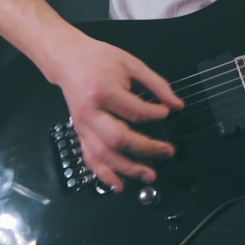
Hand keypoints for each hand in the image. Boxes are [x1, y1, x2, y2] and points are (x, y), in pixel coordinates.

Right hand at [51, 35, 184, 191]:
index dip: (156, 115)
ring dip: (127, 169)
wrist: (67, 59)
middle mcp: (91, 113)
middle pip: (119, 138)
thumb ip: (157, 84)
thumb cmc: (100, 59)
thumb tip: (177, 105)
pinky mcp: (79, 133)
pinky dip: (104, 175)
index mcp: (104, 92)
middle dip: (146, 149)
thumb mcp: (132, 64)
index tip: (166, 113)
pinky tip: (119, 185)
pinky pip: (90, 158)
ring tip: (149, 176)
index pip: (135, 112)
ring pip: (103, 154)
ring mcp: (82, 126)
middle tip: (168, 151)